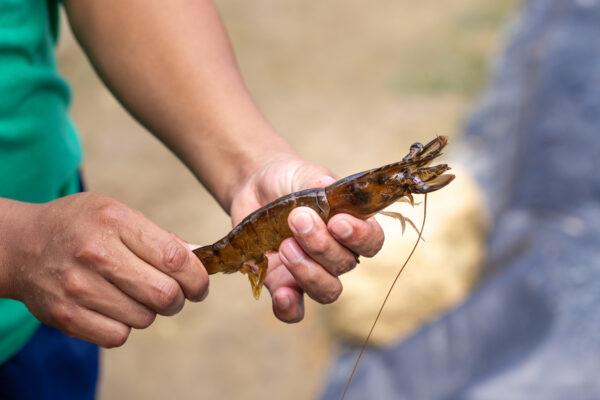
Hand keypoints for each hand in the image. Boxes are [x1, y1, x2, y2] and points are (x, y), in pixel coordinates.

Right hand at [1, 192, 207, 346]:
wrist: (22, 245)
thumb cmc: (82, 226)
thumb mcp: (120, 214)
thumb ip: (161, 238)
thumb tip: (201, 258)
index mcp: (117, 221)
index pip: (175, 259)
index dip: (197, 278)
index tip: (199, 285)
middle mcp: (97, 253)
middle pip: (164, 295)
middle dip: (178, 299)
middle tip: (172, 294)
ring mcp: (78, 286)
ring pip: (144, 319)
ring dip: (148, 312)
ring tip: (133, 294)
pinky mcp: (65, 316)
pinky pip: (117, 337)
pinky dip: (124, 327)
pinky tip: (114, 308)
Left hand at [230, 157, 383, 322]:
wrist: (254, 189)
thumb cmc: (288, 180)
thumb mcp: (302, 174)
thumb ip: (316, 182)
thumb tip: (326, 183)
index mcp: (352, 226)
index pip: (371, 241)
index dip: (360, 237)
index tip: (337, 222)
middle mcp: (337, 255)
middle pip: (344, 265)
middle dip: (321, 245)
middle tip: (298, 220)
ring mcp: (310, 273)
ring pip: (326, 291)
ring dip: (308, 272)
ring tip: (285, 246)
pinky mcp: (282, 284)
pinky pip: (294, 310)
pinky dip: (289, 308)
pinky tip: (281, 295)